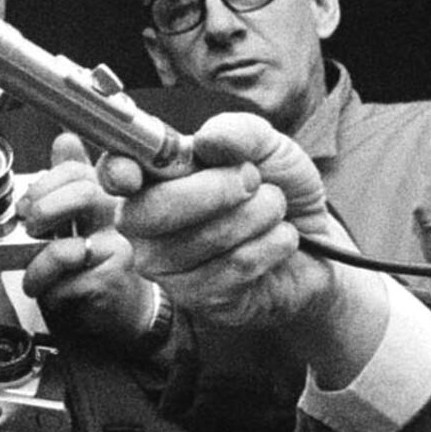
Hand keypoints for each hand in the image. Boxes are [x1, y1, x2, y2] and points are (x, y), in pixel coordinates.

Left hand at [15, 144, 166, 358]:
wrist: (118, 312)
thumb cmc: (92, 268)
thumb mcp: (75, 221)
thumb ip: (68, 183)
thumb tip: (66, 140)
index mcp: (103, 198)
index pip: (78, 171)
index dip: (47, 182)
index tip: (29, 202)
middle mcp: (116, 218)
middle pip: (83, 194)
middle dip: (43, 210)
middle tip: (30, 227)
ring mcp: (117, 248)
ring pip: (66, 246)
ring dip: (38, 261)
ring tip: (34, 271)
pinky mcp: (112, 278)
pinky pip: (65, 280)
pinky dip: (46, 285)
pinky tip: (51, 290)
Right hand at [98, 112, 386, 377]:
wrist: (315, 244)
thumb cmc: (278, 191)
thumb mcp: (269, 148)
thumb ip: (240, 132)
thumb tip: (207, 140)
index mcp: (152, 178)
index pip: (114, 173)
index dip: (115, 173)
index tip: (131, 175)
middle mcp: (145, 225)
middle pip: (150, 211)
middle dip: (215, 190)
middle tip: (255, 180)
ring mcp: (167, 266)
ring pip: (201, 237)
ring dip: (259, 215)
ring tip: (275, 210)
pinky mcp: (198, 299)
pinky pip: (233, 266)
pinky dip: (272, 245)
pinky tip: (280, 240)